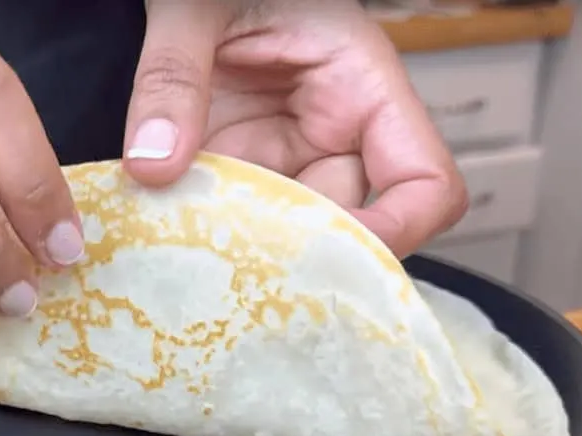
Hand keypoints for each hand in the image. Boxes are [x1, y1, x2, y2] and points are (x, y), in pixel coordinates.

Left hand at [121, 0, 466, 257]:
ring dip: (235, 246)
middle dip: (289, 251)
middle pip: (343, 226)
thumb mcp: (194, 9)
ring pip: (280, 231)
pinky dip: (199, 228)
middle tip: (225, 264)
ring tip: (182, 248)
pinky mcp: (236, 163)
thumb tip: (155, 165)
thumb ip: (172, 79)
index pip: (426, 183)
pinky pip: (229, 215)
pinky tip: (161, 231)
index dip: (395, 233)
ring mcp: (283, 154)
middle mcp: (332, 131)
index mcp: (359, 85)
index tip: (331, 259)